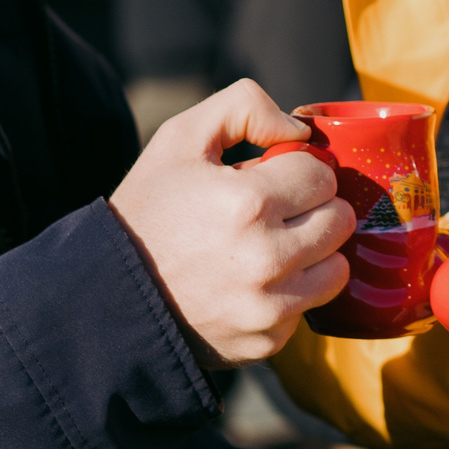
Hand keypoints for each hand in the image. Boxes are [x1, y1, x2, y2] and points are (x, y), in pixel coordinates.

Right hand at [107, 80, 354, 365]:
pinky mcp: (266, 341)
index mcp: (248, 203)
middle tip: (276, 210)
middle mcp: (266, 260)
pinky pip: (308, 308)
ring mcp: (268, 308)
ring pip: (337, 268)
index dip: (295, 170)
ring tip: (271, 244)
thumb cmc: (150, 209)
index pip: (320, 174)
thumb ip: (244, 106)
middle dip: (313, 208)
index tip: (270, 178)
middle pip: (339, 220)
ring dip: (314, 253)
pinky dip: (290, 293)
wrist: (108, 293)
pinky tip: (253, 282)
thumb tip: (300, 128)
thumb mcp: (181, 138)